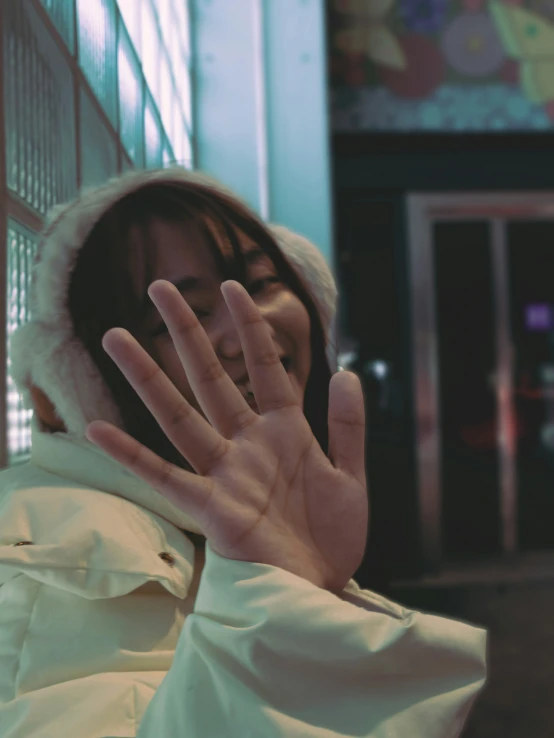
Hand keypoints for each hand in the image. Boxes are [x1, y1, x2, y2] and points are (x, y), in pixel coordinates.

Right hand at [85, 280, 367, 593]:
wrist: (321, 589)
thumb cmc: (333, 537)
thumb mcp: (351, 476)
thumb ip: (348, 426)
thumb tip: (346, 371)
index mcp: (285, 431)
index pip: (265, 365)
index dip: (249, 327)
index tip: (231, 287)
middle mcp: (248, 444)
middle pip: (211, 378)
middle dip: (186, 333)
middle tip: (160, 287)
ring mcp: (226, 473)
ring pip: (180, 416)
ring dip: (149, 378)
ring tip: (116, 337)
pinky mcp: (212, 509)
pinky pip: (165, 477)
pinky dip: (132, 455)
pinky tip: (97, 429)